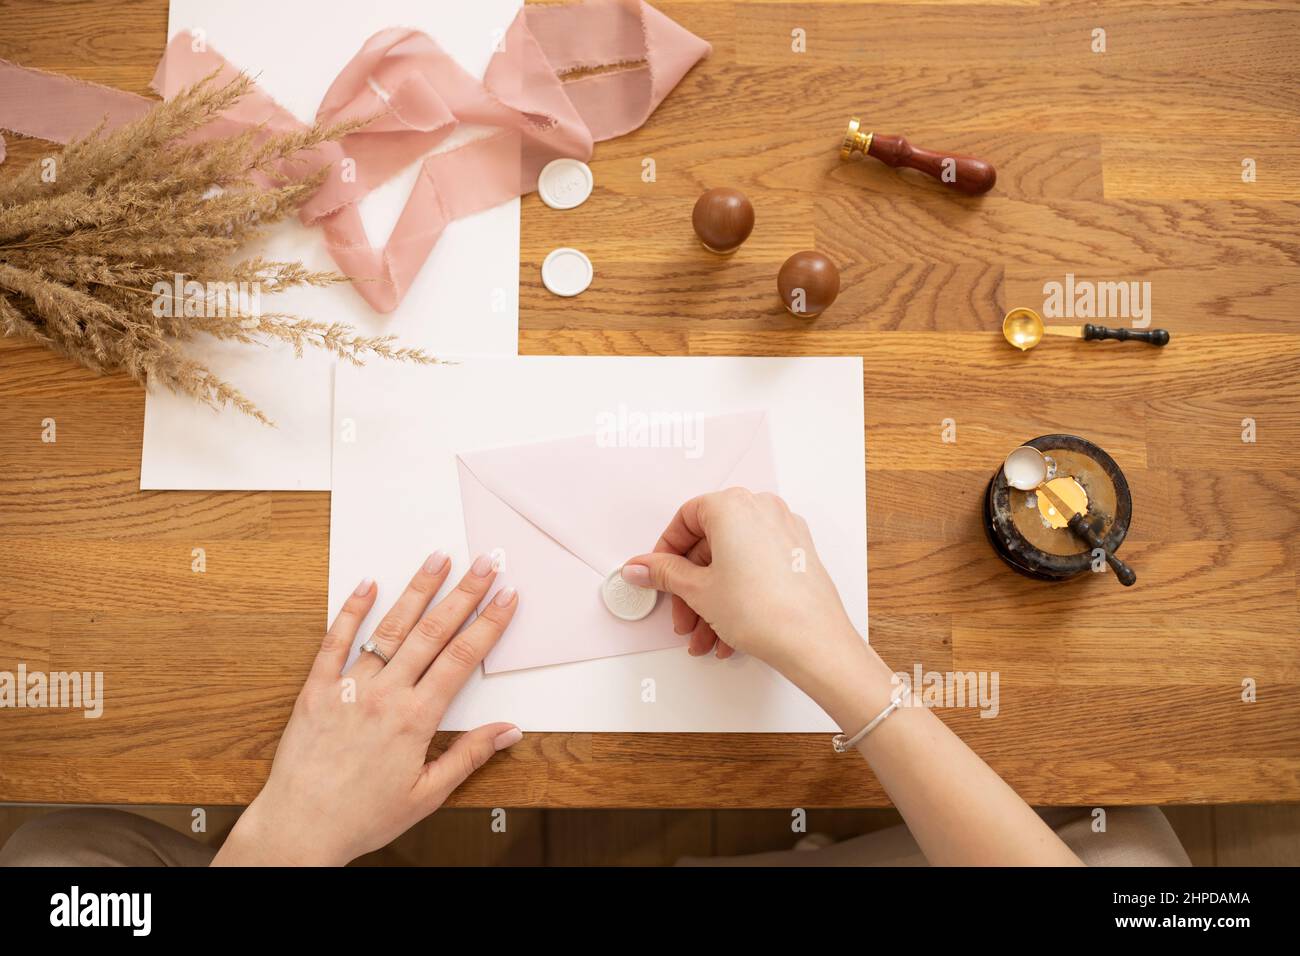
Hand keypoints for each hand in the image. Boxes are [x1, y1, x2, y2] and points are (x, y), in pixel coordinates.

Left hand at [212, 553, 519, 865]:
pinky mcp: (317, 689)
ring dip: (417, 590)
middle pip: (433, 632)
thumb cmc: (362, 817)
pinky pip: (335, 641)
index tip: (506, 598)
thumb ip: (469, 756)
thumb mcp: (428, 794)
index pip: (462, 658)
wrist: (301, 827)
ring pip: (391, 628)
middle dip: (464, 593)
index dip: (489, 624)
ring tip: (438, 559)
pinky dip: (352, 610)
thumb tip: (508, 731)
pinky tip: (368, 584)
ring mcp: (349, 687)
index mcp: (416, 719)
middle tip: (485, 563)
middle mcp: (385, 695)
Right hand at [620, 488, 862, 671]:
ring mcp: (784, 531)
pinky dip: (737, 595)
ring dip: (712, 600)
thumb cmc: (765, 611)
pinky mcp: (798, 554)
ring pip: (733, 561)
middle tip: (681, 614)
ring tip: (705, 634)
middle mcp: (762, 509)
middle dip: (690, 587)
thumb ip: (664, 573)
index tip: (659, 573)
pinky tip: (727, 631)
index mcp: (733, 505)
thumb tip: (643, 567)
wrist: (813, 642)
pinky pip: (756, 568)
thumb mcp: (698, 590)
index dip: (666, 551)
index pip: (686, 518)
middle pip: (710, 544)